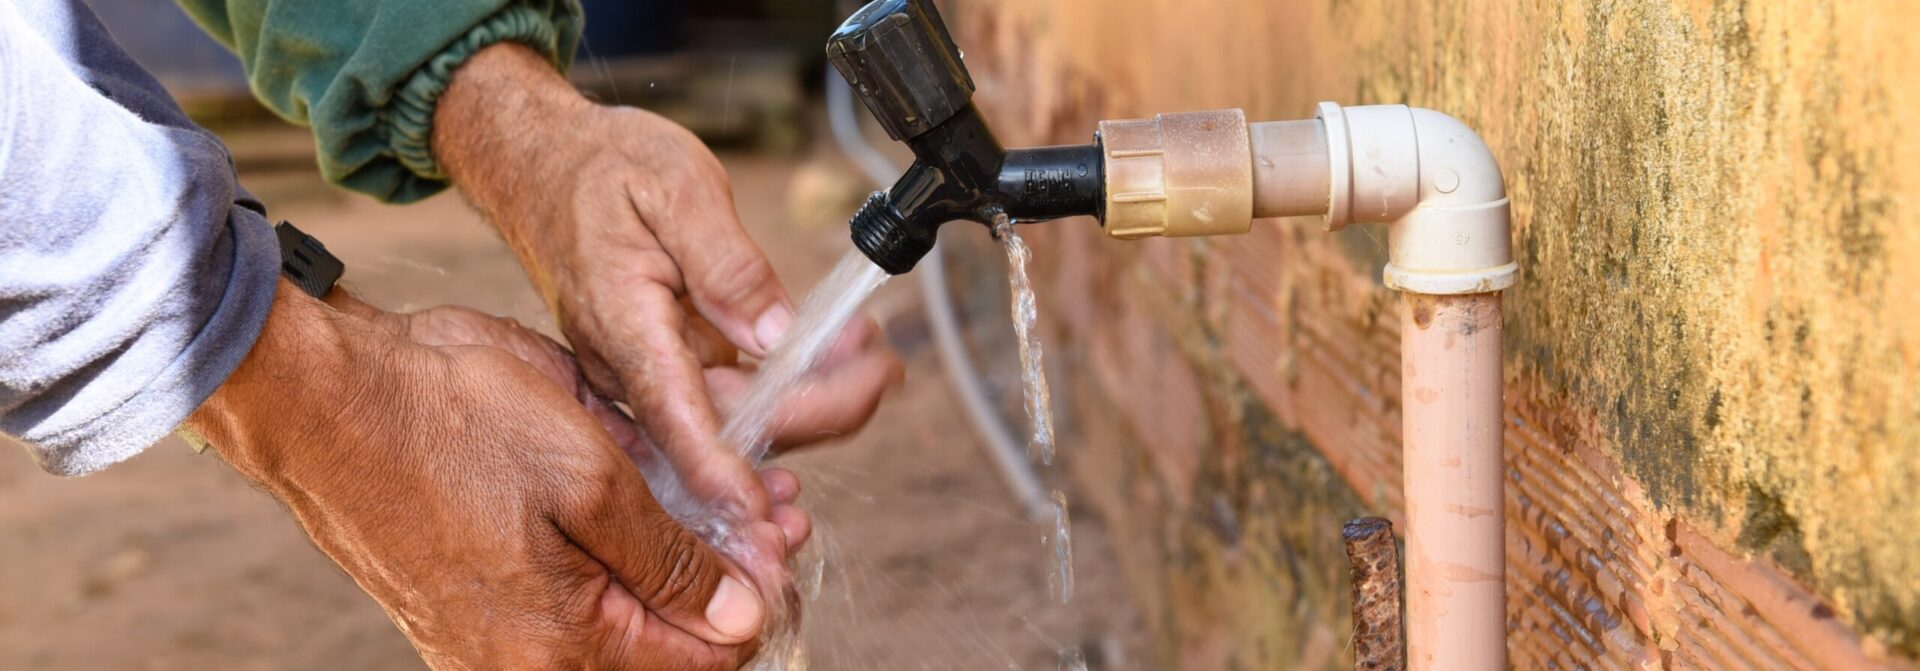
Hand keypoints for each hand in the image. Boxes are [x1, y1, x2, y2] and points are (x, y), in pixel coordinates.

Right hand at [188, 282, 792, 668]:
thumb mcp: (588, 481)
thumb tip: (739, 615)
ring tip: (734, 493)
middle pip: (664, 639)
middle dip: (730, 574)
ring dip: (684, 555)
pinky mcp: (476, 595)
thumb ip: (669, 560)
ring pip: (624, 609)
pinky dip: (622, 547)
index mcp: (558, 647)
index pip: (700, 659)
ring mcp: (495, 631)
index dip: (756, 600)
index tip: (783, 537)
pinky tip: (657, 494)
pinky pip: (572, 587)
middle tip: (776, 508)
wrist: (327, 397)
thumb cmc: (446, 425)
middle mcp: (526, 656)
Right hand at [432, 44, 901, 520]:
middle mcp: (631, 364)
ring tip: (872, 348)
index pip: (675, 416)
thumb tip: (773, 333)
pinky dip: (790, 374)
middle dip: (818, 407)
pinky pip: (735, 389)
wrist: (541, 161)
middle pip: (730, 422)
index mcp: (624, 325)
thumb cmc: (601, 167)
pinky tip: (835, 345)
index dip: (722, 470)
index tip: (762, 507)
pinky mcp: (669, 363)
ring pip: (742, 411)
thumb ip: (726, 264)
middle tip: (885, 367)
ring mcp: (652, 369)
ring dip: (814, 391)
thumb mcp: (676, 187)